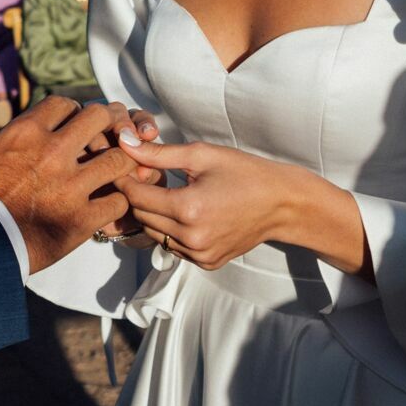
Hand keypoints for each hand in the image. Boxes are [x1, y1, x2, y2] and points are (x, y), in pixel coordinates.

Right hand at [0, 96, 144, 272]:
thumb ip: (19, 139)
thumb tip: (35, 132)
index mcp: (25, 132)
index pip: (66, 104)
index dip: (76, 112)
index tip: (78, 124)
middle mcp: (52, 152)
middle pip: (99, 117)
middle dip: (109, 123)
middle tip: (114, 134)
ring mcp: (69, 186)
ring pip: (119, 159)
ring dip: (121, 164)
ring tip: (119, 172)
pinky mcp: (80, 219)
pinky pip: (118, 202)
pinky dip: (118, 204)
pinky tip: (109, 207)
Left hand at [117, 140, 360, 274]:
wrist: (283, 204)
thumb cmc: (245, 172)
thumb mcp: (202, 155)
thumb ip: (159, 153)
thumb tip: (125, 143)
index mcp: (188, 209)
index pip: (136, 197)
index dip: (125, 179)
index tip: (123, 165)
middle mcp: (191, 238)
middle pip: (142, 216)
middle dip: (137, 195)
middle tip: (144, 175)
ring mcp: (199, 255)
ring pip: (155, 234)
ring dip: (152, 213)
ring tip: (165, 191)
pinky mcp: (207, 263)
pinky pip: (174, 246)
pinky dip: (170, 230)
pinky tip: (183, 211)